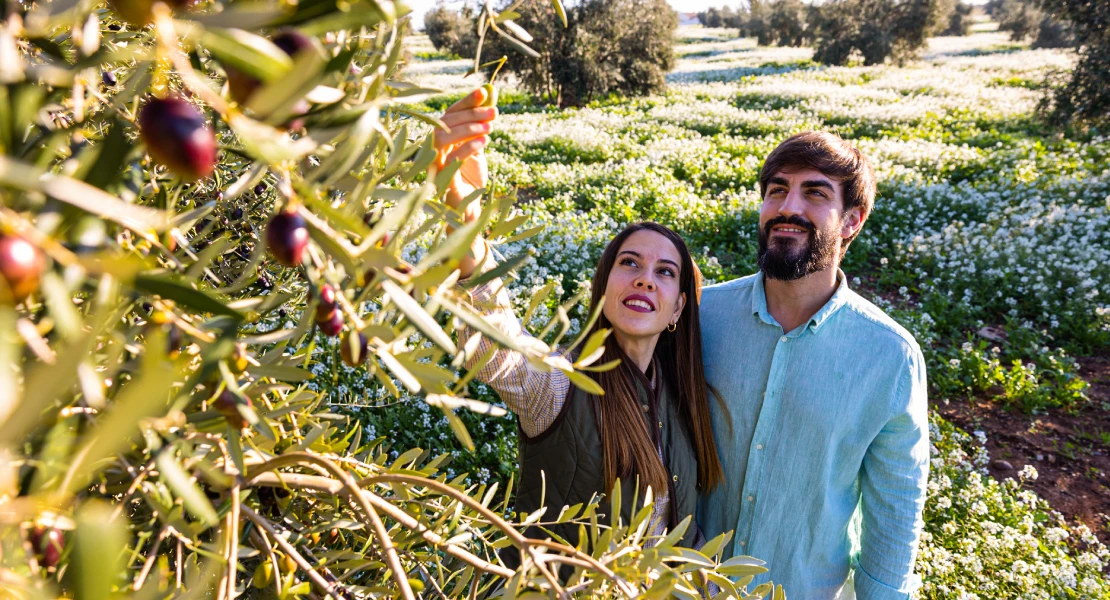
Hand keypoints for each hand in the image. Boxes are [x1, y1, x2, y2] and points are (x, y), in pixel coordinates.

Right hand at [433, 87, 497, 226]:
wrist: (470, 205)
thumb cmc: (471, 174)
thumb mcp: (478, 145)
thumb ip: (482, 121)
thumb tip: (491, 93)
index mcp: (442, 137)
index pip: (451, 113)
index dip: (466, 102)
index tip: (484, 91)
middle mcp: (434, 147)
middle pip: (446, 122)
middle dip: (471, 114)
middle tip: (493, 112)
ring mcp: (435, 162)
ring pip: (443, 139)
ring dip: (467, 129)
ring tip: (489, 127)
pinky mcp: (441, 179)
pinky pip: (450, 160)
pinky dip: (466, 148)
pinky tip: (483, 142)